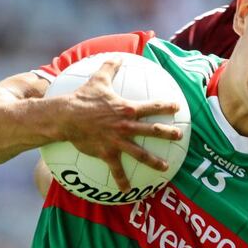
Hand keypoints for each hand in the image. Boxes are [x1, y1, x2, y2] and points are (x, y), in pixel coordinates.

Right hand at [51, 58, 182, 190]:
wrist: (66, 117)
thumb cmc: (82, 98)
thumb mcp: (98, 79)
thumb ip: (110, 67)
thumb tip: (117, 56)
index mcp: (127, 109)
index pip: (152, 106)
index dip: (166, 106)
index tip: (177, 107)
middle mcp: (126, 126)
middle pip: (153, 131)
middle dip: (169, 134)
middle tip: (180, 136)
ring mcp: (118, 141)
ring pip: (141, 153)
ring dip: (155, 161)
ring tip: (166, 167)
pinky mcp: (107, 153)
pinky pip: (117, 170)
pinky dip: (122, 181)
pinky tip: (128, 191)